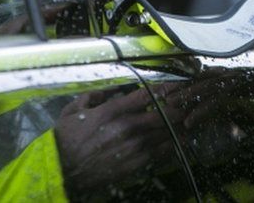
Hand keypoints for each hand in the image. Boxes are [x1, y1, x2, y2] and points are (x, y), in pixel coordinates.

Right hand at [55, 86, 182, 194]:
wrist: (61, 171)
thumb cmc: (65, 140)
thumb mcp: (73, 110)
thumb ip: (94, 95)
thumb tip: (112, 88)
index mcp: (112, 111)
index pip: (146, 95)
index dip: (165, 87)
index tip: (177, 83)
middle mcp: (127, 128)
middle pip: (163, 114)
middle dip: (179, 107)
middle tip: (190, 101)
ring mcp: (133, 148)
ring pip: (166, 134)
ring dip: (180, 126)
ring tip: (191, 119)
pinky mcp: (135, 165)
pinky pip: (160, 154)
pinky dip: (172, 146)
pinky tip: (179, 141)